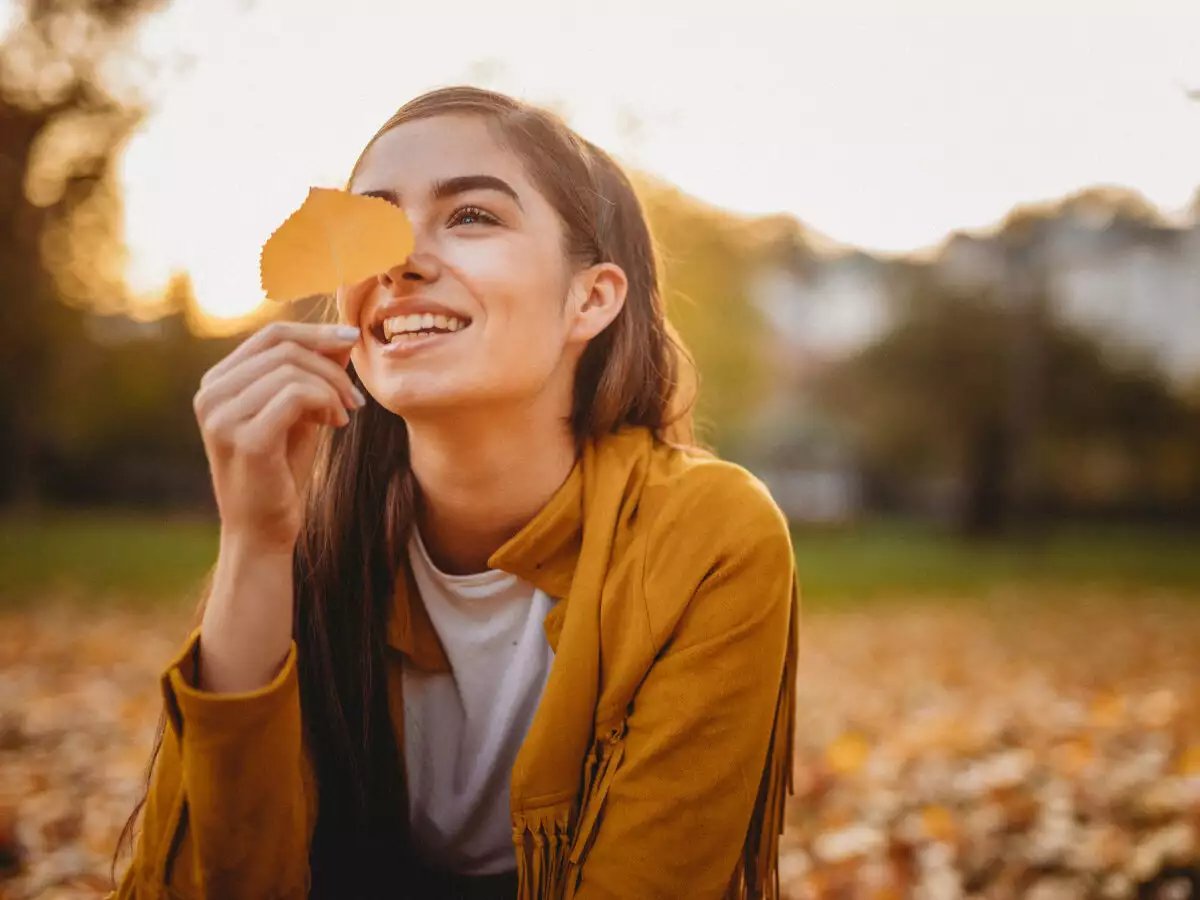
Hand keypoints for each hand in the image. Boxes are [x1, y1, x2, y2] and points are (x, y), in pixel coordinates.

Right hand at [193, 321, 364, 551]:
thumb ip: (313, 374)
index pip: (271, 334)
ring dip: (333, 388)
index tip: (353, 343)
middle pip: (284, 347)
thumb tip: (342, 334)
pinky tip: (336, 425)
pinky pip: (297, 394)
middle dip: (331, 365)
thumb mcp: (299, 413)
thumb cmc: (281, 471)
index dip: (316, 332)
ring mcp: (222, 416)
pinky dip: (327, 402)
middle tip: (355, 397)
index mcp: (218, 383)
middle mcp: (211, 394)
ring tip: (344, 414)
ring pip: (293, 369)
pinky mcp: (245, 438)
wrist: (263, 531)